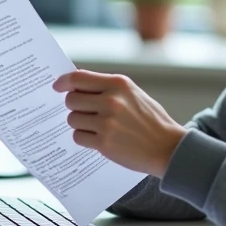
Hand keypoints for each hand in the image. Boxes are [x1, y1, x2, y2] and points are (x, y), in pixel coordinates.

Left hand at [52, 70, 185, 177]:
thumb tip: (77, 84)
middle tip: (86, 112)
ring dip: (79, 123)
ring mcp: (107, 122)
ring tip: (96, 127)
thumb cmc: (151, 120)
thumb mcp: (133, 94)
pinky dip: (84, 138)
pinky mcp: (104, 143)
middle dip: (75, 106)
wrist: (168, 148)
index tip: (57, 86)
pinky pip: (78, 136)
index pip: (79, 78)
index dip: (63, 81)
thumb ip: (107, 87)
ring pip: (72, 119)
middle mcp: (111, 101)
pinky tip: (97, 138)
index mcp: (118, 84)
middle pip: (71, 99)